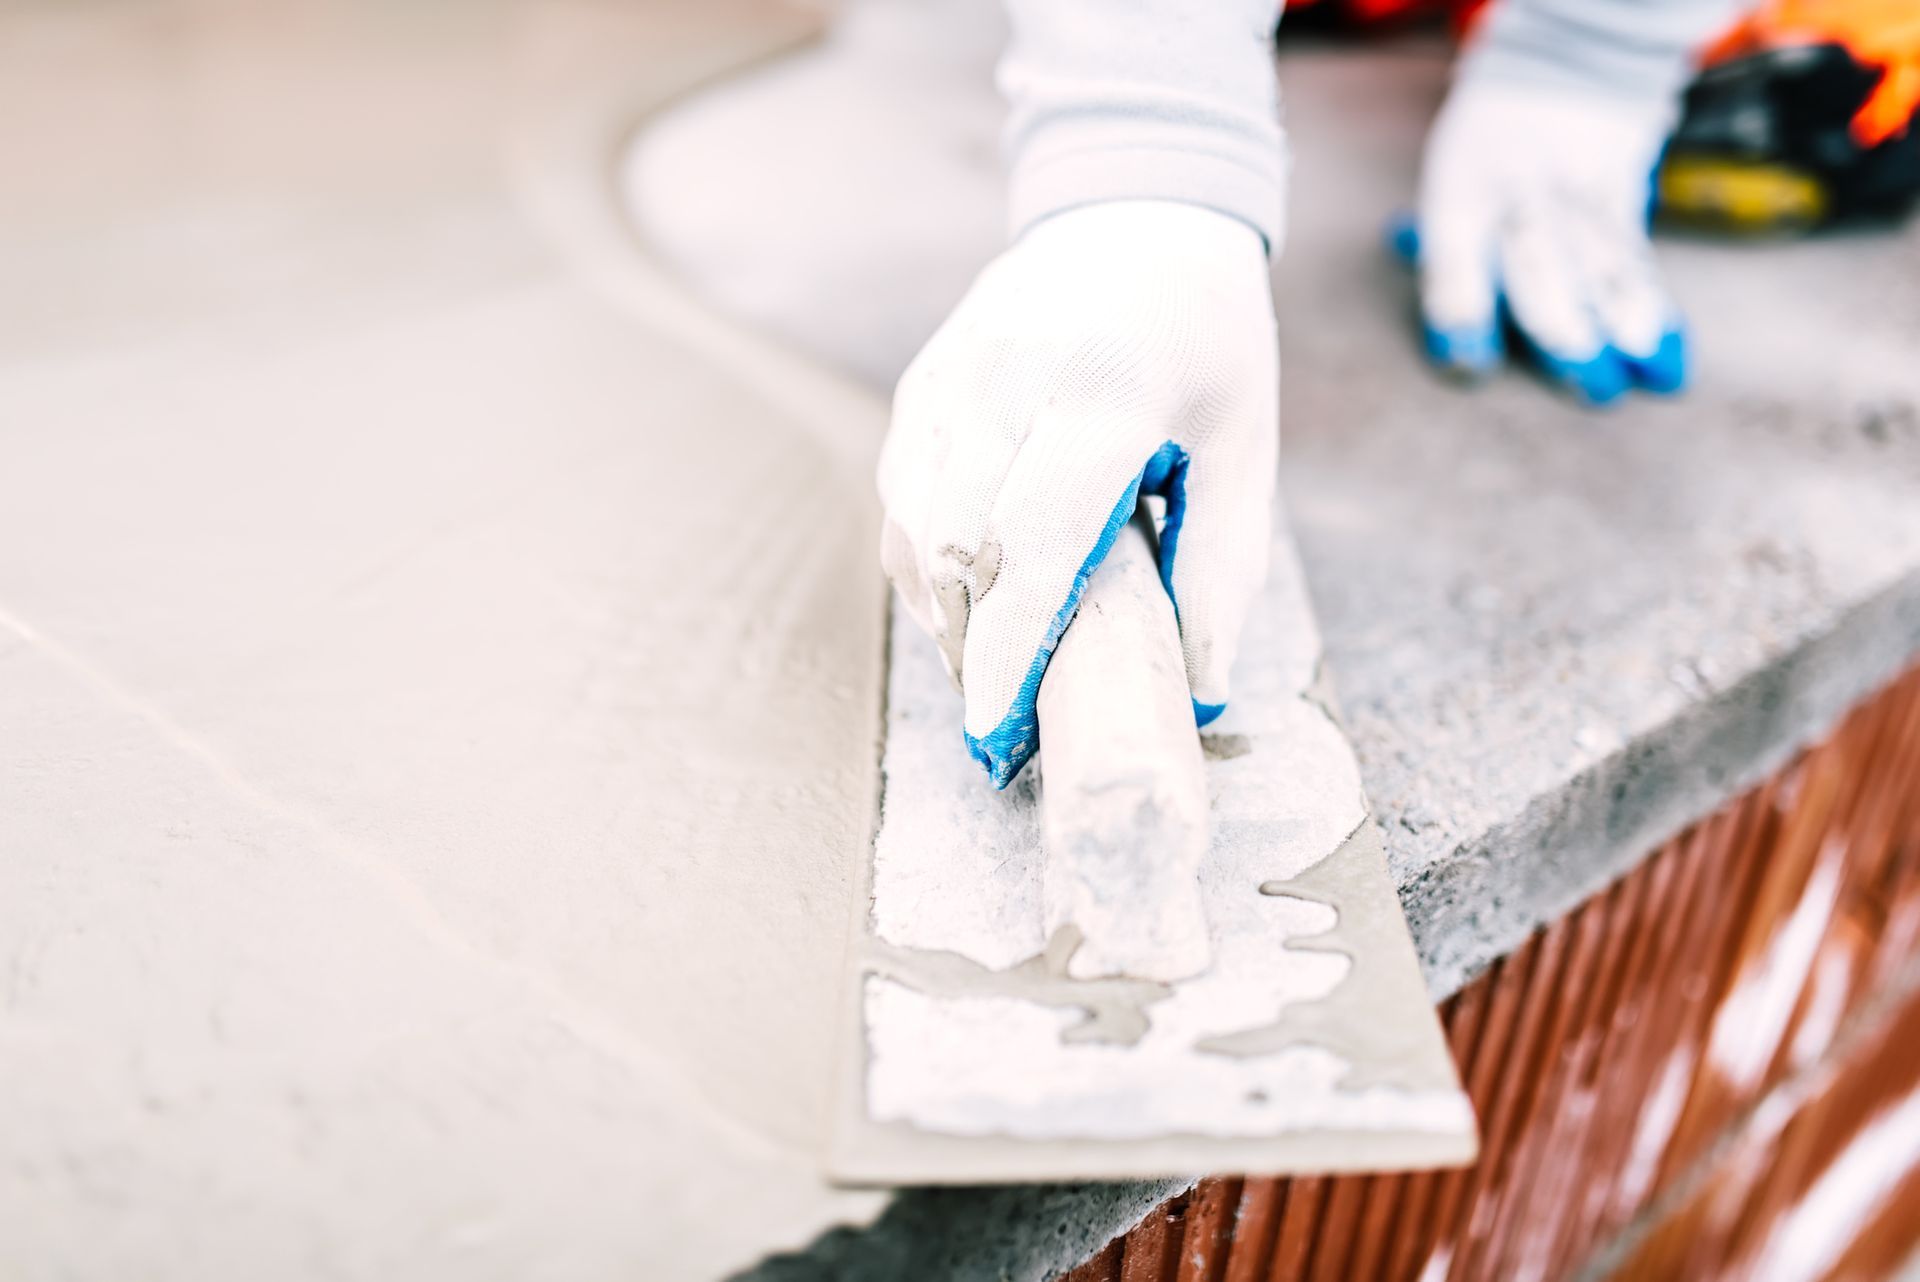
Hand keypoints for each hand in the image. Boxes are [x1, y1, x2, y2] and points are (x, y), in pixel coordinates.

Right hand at [878, 200, 1277, 786]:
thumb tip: (1203, 687)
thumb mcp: (1245, 445)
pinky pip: (901, 494)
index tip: (1001, 734)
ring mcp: (953, 375)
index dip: (1007, 651)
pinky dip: (924, 562)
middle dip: (967, 651)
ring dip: (939, 612)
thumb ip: (1223, 566)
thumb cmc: (1207, 342)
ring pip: (911, 526)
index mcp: (1105, 390)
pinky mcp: (922, 383)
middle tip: (1003, 720)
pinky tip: (968, 598)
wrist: (1139, 213)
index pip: (1033, 545)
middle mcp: (1010, 377)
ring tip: (988, 666)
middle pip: (953, 547)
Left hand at [1409, 79, 1686, 404]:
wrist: (1566, 62)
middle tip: (1587, 385)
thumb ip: (1446, 250)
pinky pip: (1637, 259)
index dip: (1461, 317)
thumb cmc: (1490, 143)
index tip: (1471, 367)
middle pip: (1540, 268)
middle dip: (1565, 332)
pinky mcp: (1623, 197)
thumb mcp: (1450, 178)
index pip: (1454, 263)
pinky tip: (1668, 357)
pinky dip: (1655, 311)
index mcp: (1460, 197)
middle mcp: (1518, 197)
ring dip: (1624, 324)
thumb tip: (1438, 320)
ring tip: (1641, 372)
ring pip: (1600, 266)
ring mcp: (1576, 194)